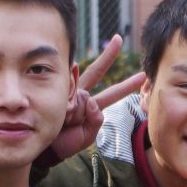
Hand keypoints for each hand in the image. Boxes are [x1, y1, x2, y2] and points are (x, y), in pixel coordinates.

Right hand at [39, 34, 147, 168]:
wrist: (44, 148)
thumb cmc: (65, 143)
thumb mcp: (88, 135)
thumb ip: (96, 118)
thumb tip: (90, 98)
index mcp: (92, 105)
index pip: (112, 93)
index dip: (127, 85)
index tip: (143, 76)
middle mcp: (81, 94)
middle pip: (96, 71)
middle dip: (108, 55)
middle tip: (119, 38)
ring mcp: (68, 91)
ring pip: (80, 91)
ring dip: (75, 109)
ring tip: (66, 122)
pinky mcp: (55, 91)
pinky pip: (67, 92)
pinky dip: (66, 105)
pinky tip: (60, 111)